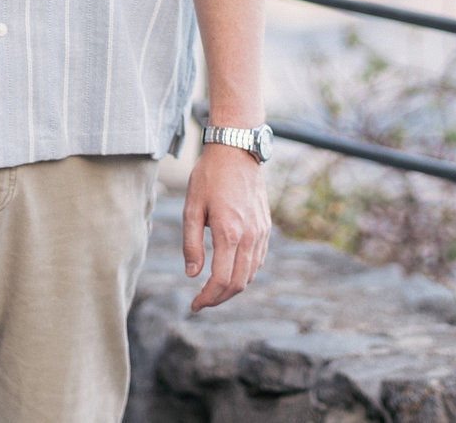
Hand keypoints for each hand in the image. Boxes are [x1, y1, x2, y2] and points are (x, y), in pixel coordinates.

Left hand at [183, 143, 269, 310]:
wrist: (237, 150)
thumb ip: (191, 244)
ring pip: (250, 274)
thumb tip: (192, 274)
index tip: (194, 305)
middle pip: (238, 283)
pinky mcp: (265, 227)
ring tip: (212, 290)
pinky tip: (229, 272)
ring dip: (231, 289)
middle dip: (219, 299)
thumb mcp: (191, 207)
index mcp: (228, 232)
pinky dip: (244, 274)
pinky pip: (257, 261)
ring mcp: (260, 232)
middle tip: (201, 302)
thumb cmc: (209, 176)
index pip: (221, 280)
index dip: (207, 298)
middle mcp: (249, 236)